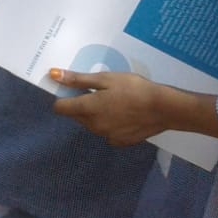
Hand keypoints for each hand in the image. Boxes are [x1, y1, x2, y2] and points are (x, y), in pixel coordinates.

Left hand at [51, 70, 183, 146]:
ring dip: (95, 115)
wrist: (165, 108)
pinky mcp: (121, 142)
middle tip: (99, 92)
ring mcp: (107, 136)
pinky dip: (110, 124)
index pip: (60, 108)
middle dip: (81, 104)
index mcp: (87, 109)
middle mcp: (93, 126)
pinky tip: (124, 115)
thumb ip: (77, 79)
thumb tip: (53, 75)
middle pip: (76, 116)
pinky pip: (107, 132)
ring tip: (115, 102)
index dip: (63, 98)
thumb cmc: (133, 88)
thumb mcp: (105, 79)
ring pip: (91, 124)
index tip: (73, 89)